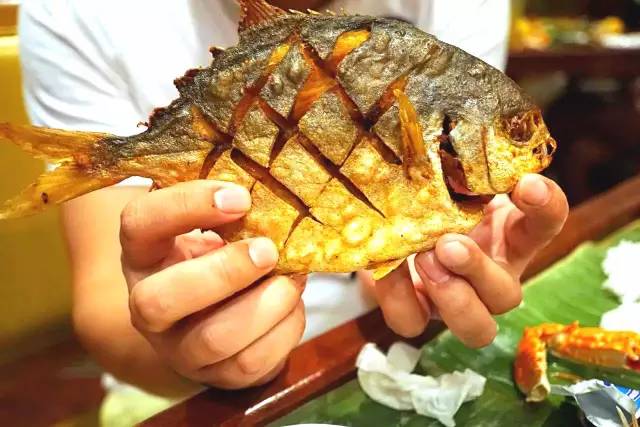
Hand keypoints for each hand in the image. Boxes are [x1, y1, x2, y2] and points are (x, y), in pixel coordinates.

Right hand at [120, 180, 305, 388]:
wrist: (217, 313)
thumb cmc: (216, 255)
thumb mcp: (211, 227)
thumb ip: (228, 213)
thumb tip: (271, 203)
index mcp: (143, 255)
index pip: (140, 224)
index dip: (187, 206)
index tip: (240, 198)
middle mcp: (146, 308)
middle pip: (160, 301)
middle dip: (224, 273)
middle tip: (268, 250)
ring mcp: (178, 350)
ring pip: (214, 339)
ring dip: (265, 305)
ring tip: (292, 279)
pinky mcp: (216, 377)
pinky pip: (251, 362)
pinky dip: (284, 330)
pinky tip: (292, 304)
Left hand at [366, 174, 568, 346]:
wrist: (383, 225)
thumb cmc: (426, 196)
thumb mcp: (442, 178)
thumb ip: (449, 165)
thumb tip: (433, 130)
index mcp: (506, 236)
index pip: (545, 225)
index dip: (546, 208)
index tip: (526, 183)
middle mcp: (488, 275)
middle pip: (508, 295)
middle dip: (480, 271)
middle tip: (450, 243)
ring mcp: (454, 301)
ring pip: (477, 328)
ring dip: (452, 297)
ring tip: (422, 258)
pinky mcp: (415, 313)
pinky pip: (411, 322)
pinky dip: (397, 296)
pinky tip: (385, 268)